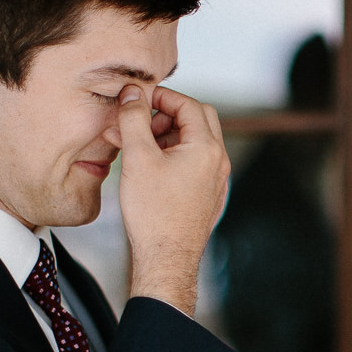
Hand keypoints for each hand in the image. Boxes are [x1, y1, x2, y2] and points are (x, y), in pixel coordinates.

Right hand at [115, 85, 229, 312]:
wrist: (166, 258)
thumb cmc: (153, 213)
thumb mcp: (138, 158)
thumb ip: (135, 119)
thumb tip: (133, 93)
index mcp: (207, 148)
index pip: (189, 105)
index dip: (162, 97)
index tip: (139, 100)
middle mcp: (218, 162)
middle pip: (198, 120)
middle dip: (167, 115)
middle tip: (141, 123)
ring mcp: (215, 180)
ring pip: (194, 142)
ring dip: (167, 136)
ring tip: (137, 146)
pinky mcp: (207, 195)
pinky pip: (193, 164)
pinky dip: (173, 155)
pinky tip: (148, 167)